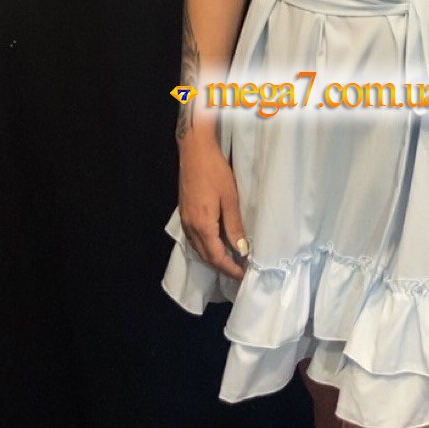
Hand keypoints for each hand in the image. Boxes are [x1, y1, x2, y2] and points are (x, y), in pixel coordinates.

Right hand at [178, 135, 248, 281]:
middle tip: (240, 271)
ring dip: (214, 258)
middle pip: (206, 256)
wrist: (195, 152)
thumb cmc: (215, 172)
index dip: (230, 268)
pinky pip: (195, 239)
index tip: (243, 275)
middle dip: (223, 266)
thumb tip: (241, 249)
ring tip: (232, 261)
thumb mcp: (230, 199)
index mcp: (203, 225)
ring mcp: (185, 221)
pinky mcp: (184, 214)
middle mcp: (191, 227)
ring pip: (199, 249)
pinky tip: (217, 244)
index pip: (216, 257)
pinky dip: (207, 247)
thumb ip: (234, 227)